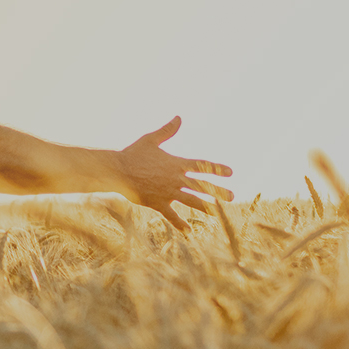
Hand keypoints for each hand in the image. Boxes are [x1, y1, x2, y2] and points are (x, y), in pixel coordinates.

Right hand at [116, 117, 232, 230]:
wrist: (117, 170)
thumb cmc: (132, 154)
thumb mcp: (150, 140)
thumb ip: (167, 131)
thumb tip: (179, 117)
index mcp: (176, 163)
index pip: (201, 166)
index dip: (216, 168)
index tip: (230, 172)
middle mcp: (175, 179)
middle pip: (202, 185)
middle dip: (218, 191)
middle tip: (232, 196)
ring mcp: (168, 192)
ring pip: (192, 201)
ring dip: (206, 207)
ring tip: (218, 213)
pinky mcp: (158, 203)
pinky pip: (172, 215)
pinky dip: (180, 224)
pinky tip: (190, 231)